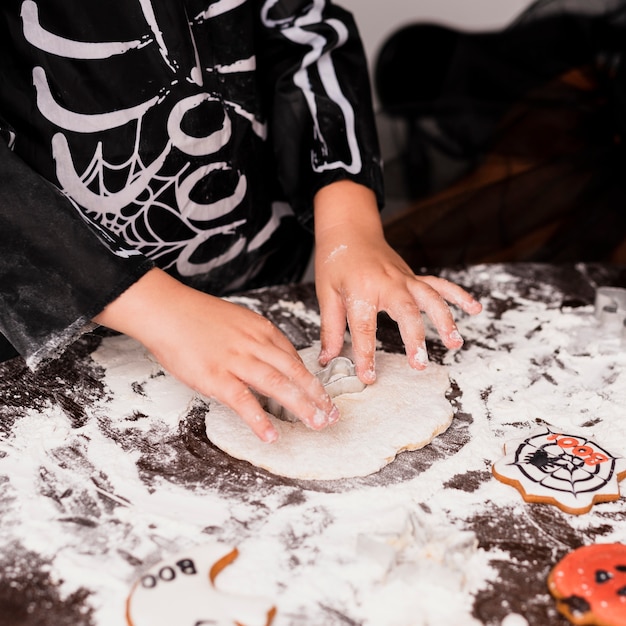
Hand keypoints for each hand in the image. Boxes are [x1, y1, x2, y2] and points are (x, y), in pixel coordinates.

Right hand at [93, 269, 338, 441]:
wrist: (166, 310)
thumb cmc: (196, 316)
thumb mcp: (235, 320)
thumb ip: (255, 339)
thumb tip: (270, 359)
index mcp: (261, 329)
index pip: (292, 356)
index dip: (309, 378)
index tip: (320, 394)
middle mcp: (255, 344)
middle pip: (294, 371)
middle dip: (317, 394)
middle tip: (332, 413)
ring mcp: (236, 360)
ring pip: (278, 385)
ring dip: (301, 406)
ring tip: (317, 424)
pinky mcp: (216, 377)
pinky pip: (243, 401)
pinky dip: (259, 420)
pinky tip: (271, 435)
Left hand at [314, 181, 481, 382]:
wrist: (350, 230)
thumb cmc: (336, 262)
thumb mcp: (326, 294)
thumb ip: (331, 328)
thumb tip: (328, 359)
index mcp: (361, 289)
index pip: (364, 328)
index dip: (366, 355)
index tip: (369, 377)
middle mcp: (388, 283)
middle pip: (406, 313)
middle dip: (415, 339)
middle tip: (419, 364)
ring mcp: (405, 279)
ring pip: (430, 298)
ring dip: (445, 320)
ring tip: (455, 343)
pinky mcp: (414, 277)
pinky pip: (440, 285)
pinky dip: (459, 295)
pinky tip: (475, 309)